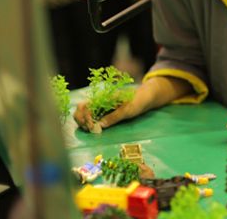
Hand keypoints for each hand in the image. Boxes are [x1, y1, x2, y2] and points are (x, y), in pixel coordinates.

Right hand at [73, 76, 191, 131]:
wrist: (146, 97)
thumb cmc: (137, 100)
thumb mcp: (127, 110)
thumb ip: (114, 117)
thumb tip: (99, 126)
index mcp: (102, 97)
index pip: (83, 106)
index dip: (84, 117)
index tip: (92, 127)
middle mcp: (99, 101)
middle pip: (80, 109)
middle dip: (81, 120)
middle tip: (89, 129)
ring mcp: (100, 106)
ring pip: (84, 113)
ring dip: (84, 122)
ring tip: (92, 129)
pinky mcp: (104, 111)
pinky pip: (91, 116)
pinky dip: (89, 122)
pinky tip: (95, 128)